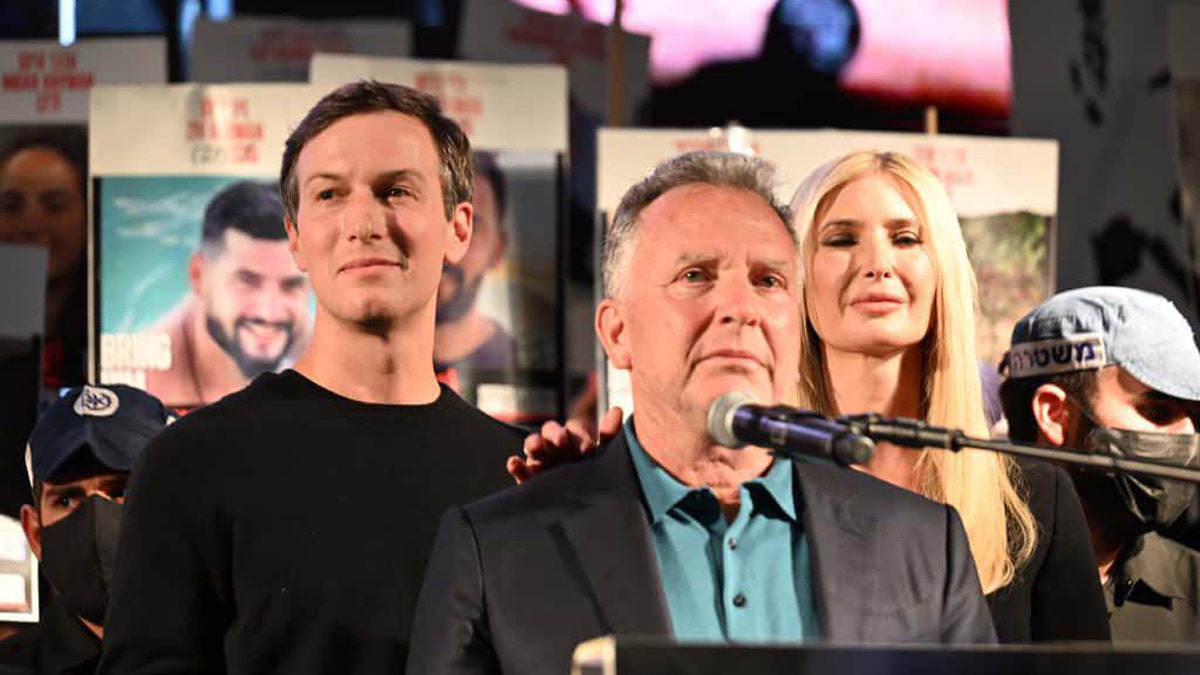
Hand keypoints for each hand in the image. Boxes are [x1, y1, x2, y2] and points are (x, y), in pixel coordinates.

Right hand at [506, 407, 622, 483]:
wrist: (585, 516)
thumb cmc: (595, 484)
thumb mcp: (604, 460)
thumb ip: (609, 437)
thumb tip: (617, 409)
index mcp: (577, 442)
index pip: (574, 429)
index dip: (579, 435)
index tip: (587, 449)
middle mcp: (558, 448)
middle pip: (551, 431)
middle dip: (555, 434)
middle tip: (562, 442)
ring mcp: (542, 463)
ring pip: (533, 445)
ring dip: (533, 442)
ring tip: (536, 447)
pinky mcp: (529, 481)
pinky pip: (519, 470)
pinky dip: (515, 465)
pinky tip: (514, 462)